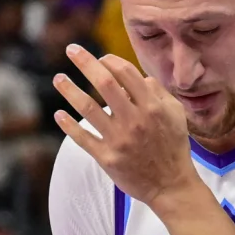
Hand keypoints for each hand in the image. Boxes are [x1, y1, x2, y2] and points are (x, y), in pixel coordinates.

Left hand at [51, 45, 195, 208]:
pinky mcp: (107, 158)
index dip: (111, 61)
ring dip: (70, 90)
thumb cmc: (174, 147)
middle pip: (105, 84)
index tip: (101, 58)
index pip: (126, 73)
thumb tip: (138, 77)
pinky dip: (68, 125)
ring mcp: (119, 140)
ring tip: (58, 78)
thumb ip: (158, 93)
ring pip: (88, 109)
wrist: (171, 186)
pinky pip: (82, 138)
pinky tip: (60, 114)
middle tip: (71, 49)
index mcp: (152, 107)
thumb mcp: (176, 115)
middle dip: (85, 63)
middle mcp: (135, 121)